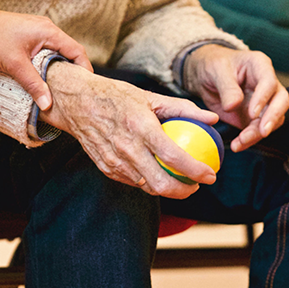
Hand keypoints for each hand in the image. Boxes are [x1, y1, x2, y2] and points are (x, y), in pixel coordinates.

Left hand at [0, 8, 92, 110]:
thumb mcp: (15, 65)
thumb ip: (34, 85)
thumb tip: (48, 105)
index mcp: (49, 32)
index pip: (77, 51)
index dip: (84, 69)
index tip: (86, 87)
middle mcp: (47, 28)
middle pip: (69, 51)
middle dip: (73, 71)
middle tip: (74, 91)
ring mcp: (38, 30)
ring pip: (57, 52)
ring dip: (59, 68)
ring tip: (59, 87)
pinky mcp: (28, 35)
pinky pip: (46, 50)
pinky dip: (48, 63)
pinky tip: (42, 77)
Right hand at [39, 62, 219, 198]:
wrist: (77, 102)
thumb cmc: (115, 96)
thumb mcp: (150, 96)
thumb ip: (183, 108)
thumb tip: (212, 118)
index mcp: (140, 127)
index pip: (174, 157)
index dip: (196, 171)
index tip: (210, 174)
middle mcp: (127, 148)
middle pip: (161, 184)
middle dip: (185, 191)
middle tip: (196, 185)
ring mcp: (114, 161)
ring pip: (147, 187)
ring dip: (167, 189)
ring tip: (180, 181)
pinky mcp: (106, 168)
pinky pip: (133, 182)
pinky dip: (148, 181)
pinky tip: (157, 173)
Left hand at [183, 45, 288, 152]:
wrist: (206, 76)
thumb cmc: (214, 65)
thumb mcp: (216, 71)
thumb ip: (227, 87)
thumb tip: (233, 106)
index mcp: (259, 65)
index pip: (269, 82)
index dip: (263, 98)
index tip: (252, 113)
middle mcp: (267, 84)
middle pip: (281, 101)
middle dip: (272, 118)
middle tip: (262, 132)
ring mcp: (264, 101)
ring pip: (272, 119)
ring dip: (258, 133)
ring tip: (241, 142)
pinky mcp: (256, 117)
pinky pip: (258, 130)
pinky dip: (249, 140)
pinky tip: (238, 145)